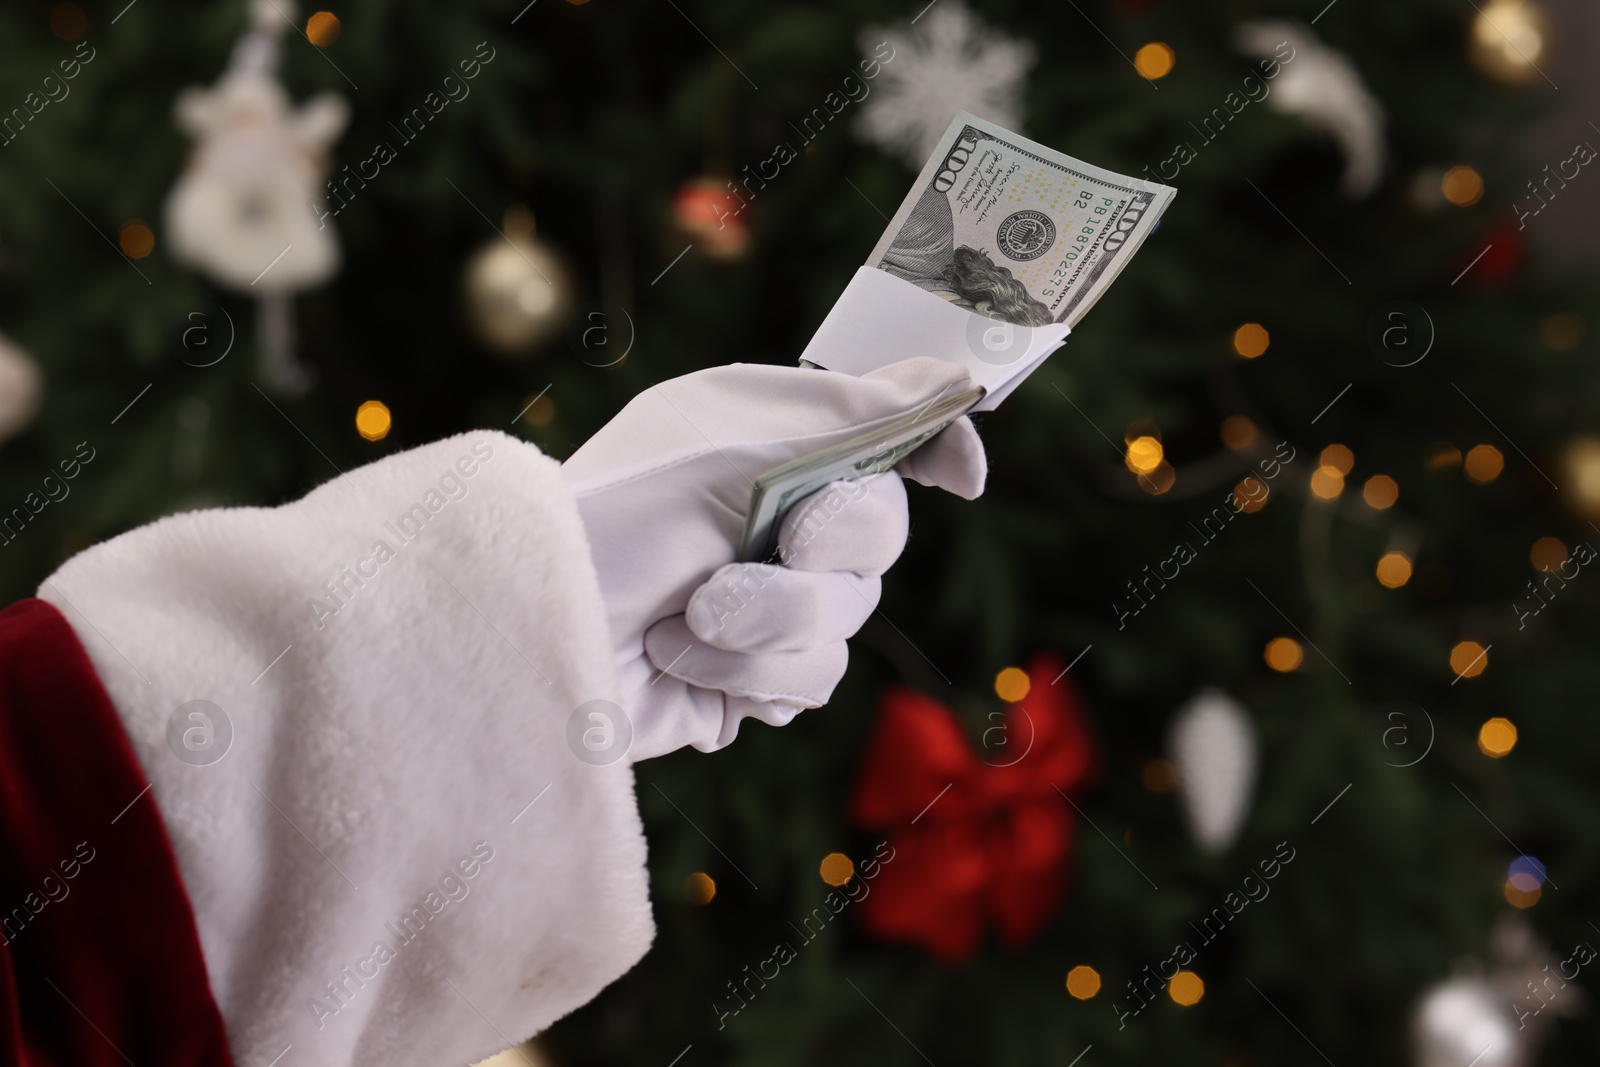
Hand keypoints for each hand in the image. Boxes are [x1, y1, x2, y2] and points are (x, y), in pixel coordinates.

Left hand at [561, 357, 985, 759]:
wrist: (529, 640)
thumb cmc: (613, 524)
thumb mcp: (734, 451)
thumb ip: (854, 416)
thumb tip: (953, 379)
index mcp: (768, 439)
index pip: (882, 432)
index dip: (933, 448)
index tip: (958, 479)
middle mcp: (771, 513)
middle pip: (878, 535)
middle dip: (819, 557)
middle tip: (762, 553)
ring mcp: (762, 600)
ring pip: (846, 622)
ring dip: (765, 627)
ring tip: (685, 626)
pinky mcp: (748, 678)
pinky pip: (808, 683)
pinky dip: (746, 677)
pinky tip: (683, 664)